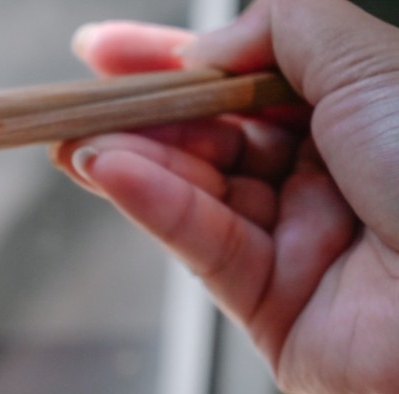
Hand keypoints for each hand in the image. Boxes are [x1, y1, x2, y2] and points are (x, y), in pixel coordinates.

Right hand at [53, 0, 398, 393]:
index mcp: (356, 118)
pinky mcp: (273, 310)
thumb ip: (282, 32)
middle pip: (211, 139)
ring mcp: (299, 246)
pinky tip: (112, 173)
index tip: (101, 51)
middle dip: (142, 117)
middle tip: (75, 101)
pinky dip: (154, 206)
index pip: (244, 83)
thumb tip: (206, 46)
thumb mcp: (369, 65)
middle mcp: (326, 180)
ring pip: (198, 194)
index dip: (171, 63)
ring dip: (135, 162)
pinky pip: (204, 246)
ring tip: (76, 141)